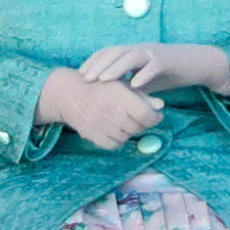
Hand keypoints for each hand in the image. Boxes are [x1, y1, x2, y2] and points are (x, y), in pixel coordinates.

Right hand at [35, 67, 163, 149]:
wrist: (69, 93)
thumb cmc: (100, 86)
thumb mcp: (121, 85)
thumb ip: (142, 96)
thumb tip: (161, 106)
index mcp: (121, 97)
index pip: (147, 115)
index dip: (155, 117)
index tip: (155, 115)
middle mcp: (112, 112)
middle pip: (138, 127)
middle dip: (142, 123)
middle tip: (137, 116)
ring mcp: (102, 125)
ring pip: (127, 136)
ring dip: (129, 130)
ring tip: (123, 120)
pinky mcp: (92, 135)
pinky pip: (113, 144)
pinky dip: (117, 139)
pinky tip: (114, 129)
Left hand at [78, 43, 229, 96]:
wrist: (197, 64)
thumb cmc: (169, 72)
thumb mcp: (145, 80)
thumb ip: (128, 86)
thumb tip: (110, 100)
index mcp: (133, 52)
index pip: (108, 52)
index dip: (94, 61)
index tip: (81, 75)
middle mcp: (141, 49)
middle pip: (115, 52)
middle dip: (98, 64)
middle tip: (85, 79)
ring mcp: (155, 53)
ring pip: (131, 56)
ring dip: (116, 68)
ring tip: (103, 80)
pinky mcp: (169, 61)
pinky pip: (154, 65)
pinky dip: (144, 75)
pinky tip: (134, 86)